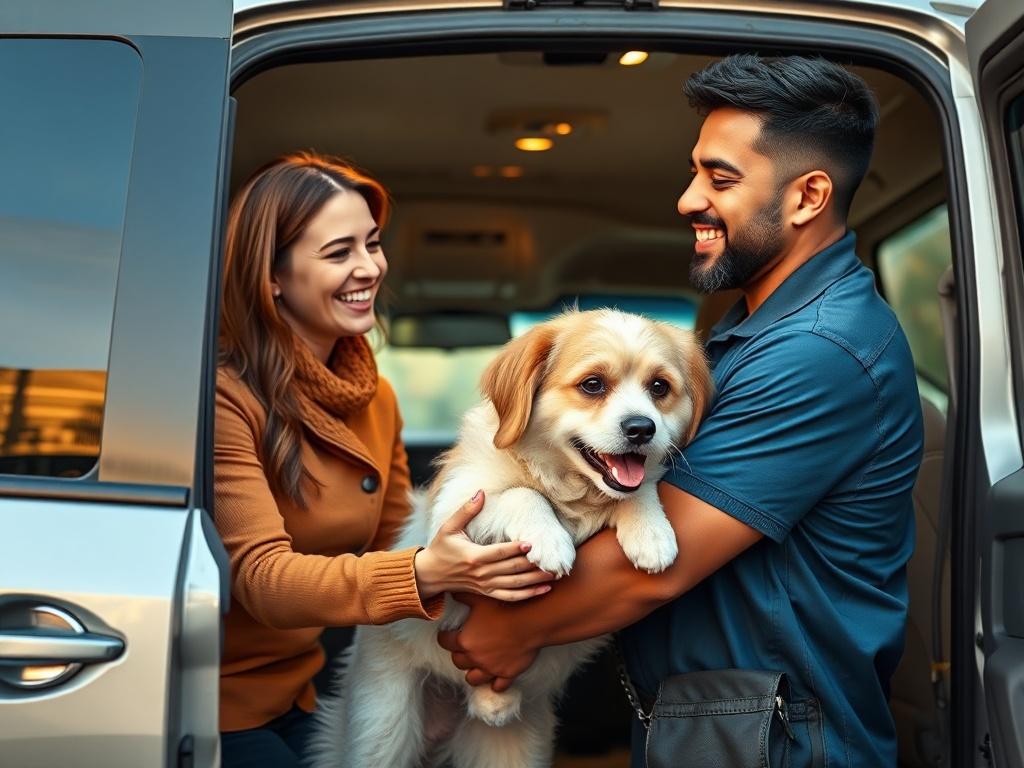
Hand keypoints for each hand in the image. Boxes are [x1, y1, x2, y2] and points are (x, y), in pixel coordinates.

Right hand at [414, 490, 554, 601]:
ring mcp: (485, 585)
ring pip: (515, 584)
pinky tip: (545, 589)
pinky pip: (511, 597)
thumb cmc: (441, 548)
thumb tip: (481, 492)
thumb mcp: (449, 527)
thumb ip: (466, 510)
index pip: (498, 553)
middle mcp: (481, 573)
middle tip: (552, 558)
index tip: (531, 543)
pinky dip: (529, 595)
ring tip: (555, 573)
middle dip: (532, 564)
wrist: (430, 575)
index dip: (515, 549)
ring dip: (536, 580)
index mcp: (473, 557)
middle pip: (511, 569)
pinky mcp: (488, 593)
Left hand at [437, 593, 540, 691]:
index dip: (444, 637)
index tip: (446, 635)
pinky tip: (496, 679)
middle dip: (459, 654)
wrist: (530, 622)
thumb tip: (451, 591)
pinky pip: (498, 686)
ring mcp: (491, 669)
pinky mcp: (507, 674)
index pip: (445, 642)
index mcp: (465, 641)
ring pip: (473, 679)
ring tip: (476, 666)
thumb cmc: (504, 608)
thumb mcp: (479, 598)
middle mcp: (475, 658)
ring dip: (473, 672)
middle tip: (463, 648)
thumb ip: (463, 596)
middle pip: (458, 662)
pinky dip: (495, 683)